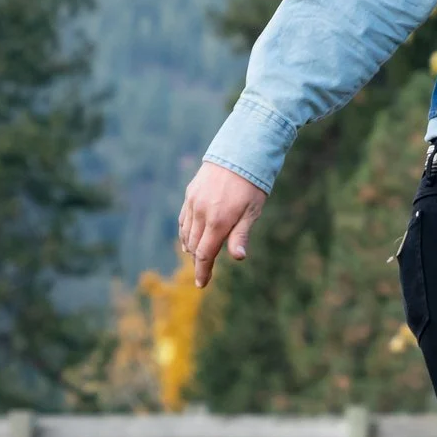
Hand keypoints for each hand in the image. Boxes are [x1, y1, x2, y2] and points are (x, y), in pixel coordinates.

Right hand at [177, 163, 268, 287]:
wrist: (239, 151)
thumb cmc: (251, 184)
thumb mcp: (252, 211)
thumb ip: (241, 235)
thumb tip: (238, 258)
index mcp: (217, 221)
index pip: (204, 254)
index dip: (202, 271)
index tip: (202, 284)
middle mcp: (201, 213)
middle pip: (194, 246)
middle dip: (198, 262)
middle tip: (203, 274)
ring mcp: (193, 203)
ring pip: (186, 233)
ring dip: (191, 248)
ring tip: (197, 257)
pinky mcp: (190, 193)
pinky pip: (184, 219)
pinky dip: (185, 232)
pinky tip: (189, 238)